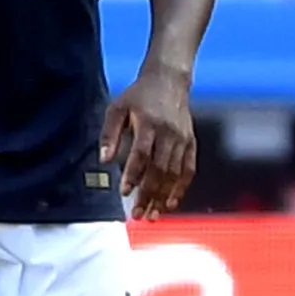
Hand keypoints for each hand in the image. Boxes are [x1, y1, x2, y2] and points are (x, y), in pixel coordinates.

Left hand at [103, 69, 197, 219]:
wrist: (168, 80)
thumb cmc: (139, 95)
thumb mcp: (117, 108)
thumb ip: (109, 134)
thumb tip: (104, 160)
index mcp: (150, 124)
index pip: (142, 154)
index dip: (133, 175)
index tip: (125, 192)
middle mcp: (169, 133)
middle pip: (160, 169)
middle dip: (149, 194)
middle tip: (138, 214)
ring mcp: (183, 139)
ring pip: (174, 173)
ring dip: (164, 196)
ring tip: (153, 214)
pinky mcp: (191, 142)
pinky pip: (189, 169)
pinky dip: (182, 187)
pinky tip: (172, 202)